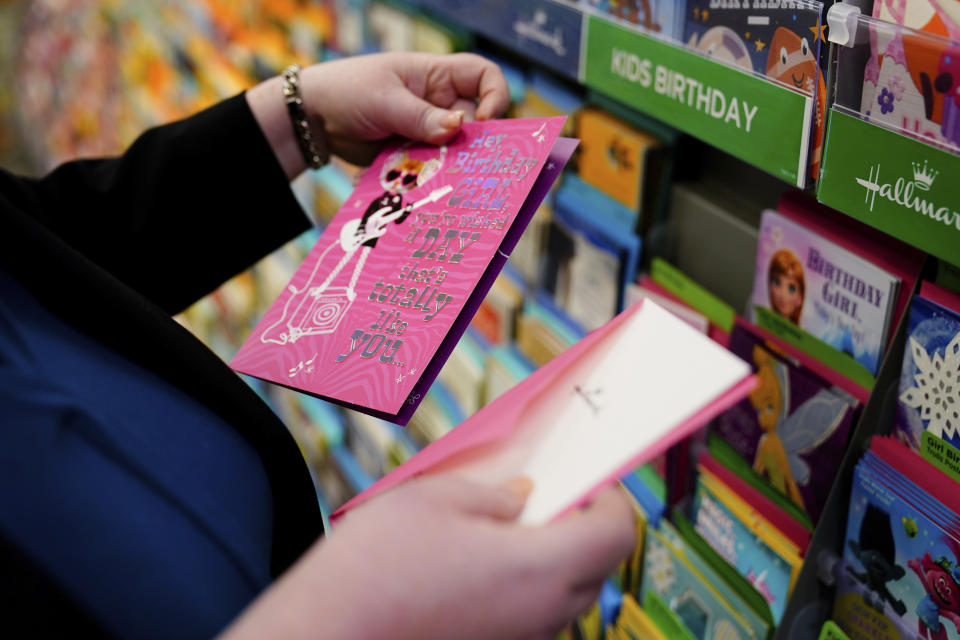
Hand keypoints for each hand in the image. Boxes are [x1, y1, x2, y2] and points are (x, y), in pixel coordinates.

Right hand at [221, 475, 635, 639]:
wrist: (327, 632)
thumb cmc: (377, 564)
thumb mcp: (437, 498)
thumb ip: (496, 494)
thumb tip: (525, 496)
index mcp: (538, 568)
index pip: (615, 535)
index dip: (613, 500)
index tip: (592, 477)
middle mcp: (540, 613)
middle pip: (595, 568)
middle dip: (582, 527)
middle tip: (545, 496)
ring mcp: (518, 638)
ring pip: (563, 595)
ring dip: (552, 557)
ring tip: (502, 527)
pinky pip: (530, 614)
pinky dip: (523, 584)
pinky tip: (477, 564)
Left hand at [247, 52, 509, 176]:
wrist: (312, 119)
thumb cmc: (348, 92)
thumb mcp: (385, 101)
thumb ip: (421, 117)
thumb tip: (459, 129)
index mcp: (437, 77)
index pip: (483, 77)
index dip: (494, 96)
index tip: (480, 124)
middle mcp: (439, 104)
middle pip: (474, 125)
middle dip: (472, 145)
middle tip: (465, 165)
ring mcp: (427, 132)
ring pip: (454, 153)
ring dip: (448, 168)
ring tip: (436, 182)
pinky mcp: (413, 157)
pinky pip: (431, 171)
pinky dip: (427, 181)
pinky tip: (415, 190)